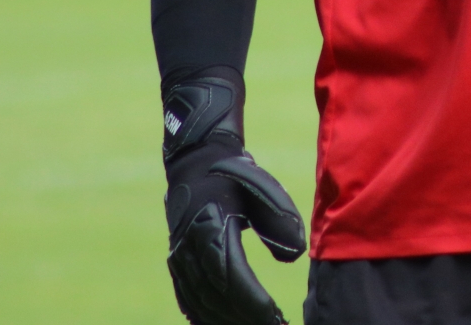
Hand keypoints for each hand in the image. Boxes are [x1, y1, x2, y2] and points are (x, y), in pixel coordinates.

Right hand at [162, 73, 306, 324]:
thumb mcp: (264, 190)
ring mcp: (179, 256)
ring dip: (226, 320)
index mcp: (211, 229)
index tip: (276, 316)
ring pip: (200, 302)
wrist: (196, 161)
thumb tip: (293, 255)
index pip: (233, 278)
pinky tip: (220, 323)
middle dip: (245, 317)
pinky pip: (187, 297)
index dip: (254, 303)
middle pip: (217, 297)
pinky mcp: (177, 260)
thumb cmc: (236, 175)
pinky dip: (203, 315)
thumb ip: (280, 222)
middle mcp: (190, 248)